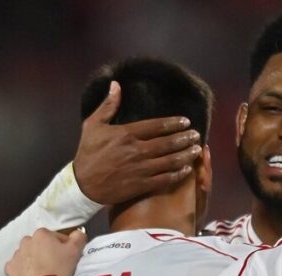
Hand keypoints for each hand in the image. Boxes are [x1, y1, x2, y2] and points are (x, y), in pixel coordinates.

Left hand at [5, 228, 86, 275]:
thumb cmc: (58, 269)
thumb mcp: (76, 251)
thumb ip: (79, 237)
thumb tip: (78, 233)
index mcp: (42, 234)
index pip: (57, 237)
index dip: (64, 247)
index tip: (67, 257)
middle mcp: (26, 241)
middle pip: (40, 245)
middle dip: (47, 252)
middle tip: (56, 265)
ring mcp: (16, 255)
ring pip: (28, 255)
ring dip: (35, 261)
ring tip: (44, 273)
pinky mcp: (9, 269)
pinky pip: (19, 267)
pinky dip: (25, 271)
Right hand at [73, 81, 202, 204]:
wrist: (83, 185)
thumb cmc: (88, 153)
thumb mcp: (92, 125)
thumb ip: (108, 105)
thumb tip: (116, 84)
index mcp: (126, 134)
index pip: (157, 126)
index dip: (174, 123)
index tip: (186, 121)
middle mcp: (137, 151)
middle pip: (168, 143)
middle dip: (185, 138)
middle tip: (196, 135)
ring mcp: (141, 169)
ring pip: (171, 161)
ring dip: (187, 155)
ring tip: (198, 149)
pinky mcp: (142, 185)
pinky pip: (166, 179)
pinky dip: (179, 174)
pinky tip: (188, 169)